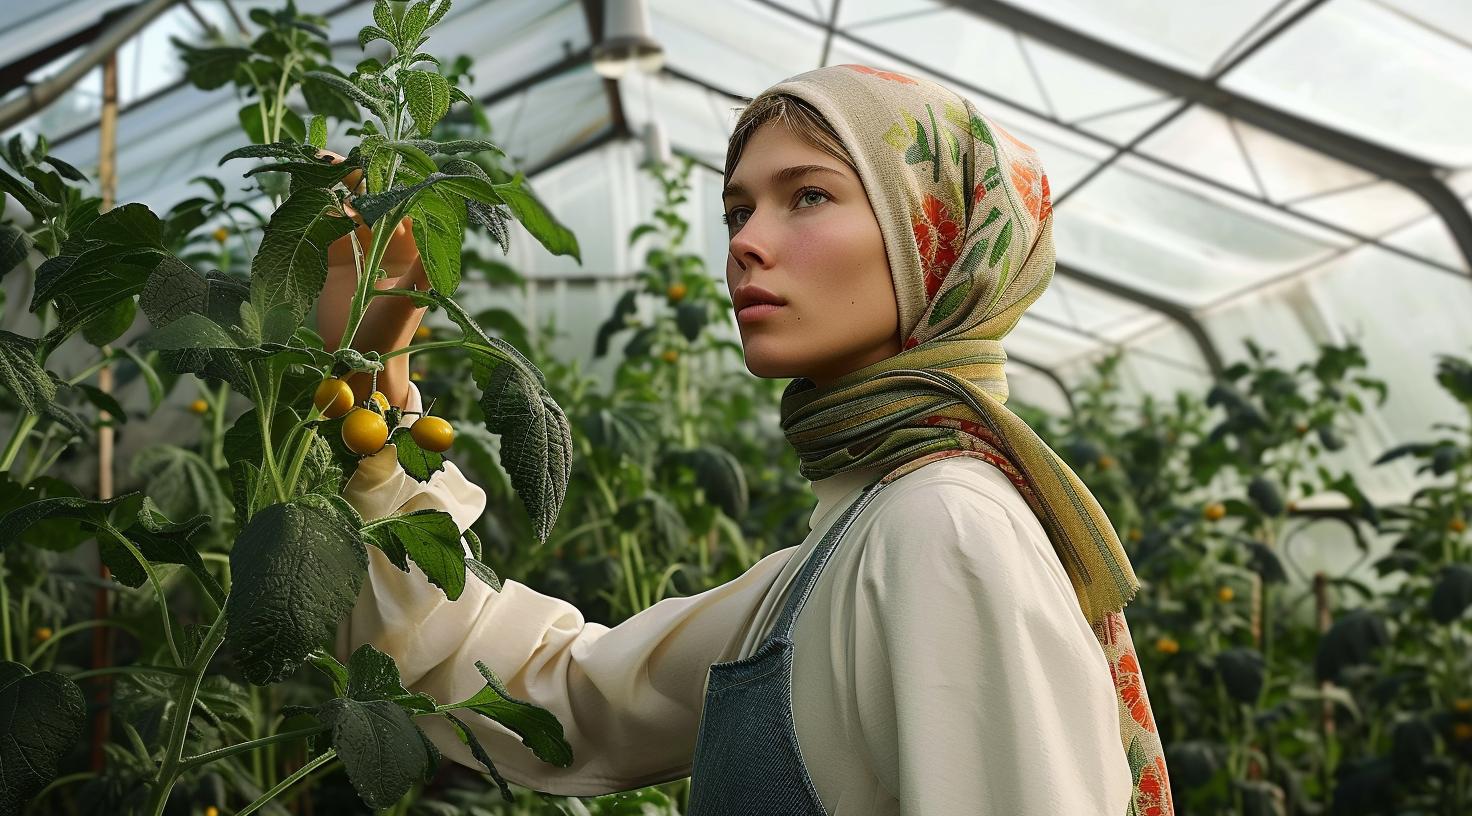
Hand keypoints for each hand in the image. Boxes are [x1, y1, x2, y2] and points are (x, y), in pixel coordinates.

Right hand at [314, 149, 427, 408]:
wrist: (357, 367)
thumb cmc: (392, 337)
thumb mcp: (411, 298)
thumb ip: (425, 265)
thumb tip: (450, 231)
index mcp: (414, 248)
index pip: (399, 204)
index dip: (383, 178)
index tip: (365, 156)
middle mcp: (389, 245)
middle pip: (369, 201)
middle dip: (350, 177)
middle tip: (325, 155)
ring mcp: (361, 252)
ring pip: (344, 210)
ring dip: (328, 188)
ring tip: (309, 165)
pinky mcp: (335, 262)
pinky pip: (323, 228)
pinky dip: (311, 210)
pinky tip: (297, 191)